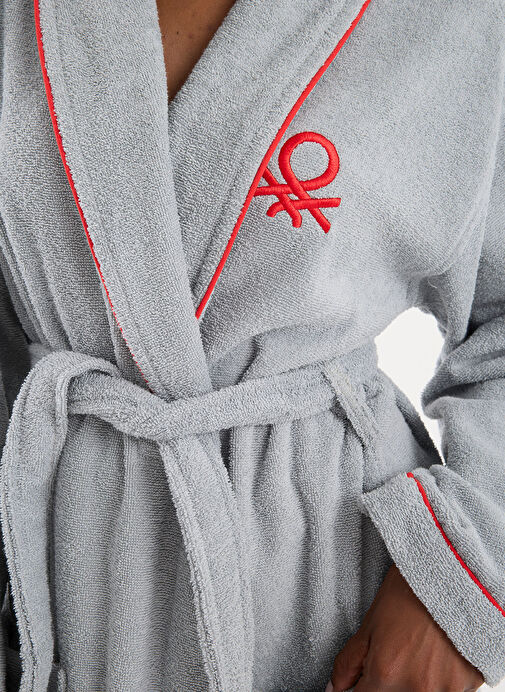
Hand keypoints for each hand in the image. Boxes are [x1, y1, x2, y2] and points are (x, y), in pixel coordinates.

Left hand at [326, 563, 484, 691]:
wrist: (452, 575)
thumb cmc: (409, 593)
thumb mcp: (370, 623)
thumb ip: (349, 663)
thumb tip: (334, 688)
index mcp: (386, 673)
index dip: (361, 687)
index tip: (366, 678)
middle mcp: (416, 689)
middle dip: (387, 683)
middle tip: (395, 656)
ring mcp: (444, 691)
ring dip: (412, 682)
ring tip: (416, 654)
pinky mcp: (466, 687)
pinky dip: (437, 680)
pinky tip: (435, 656)